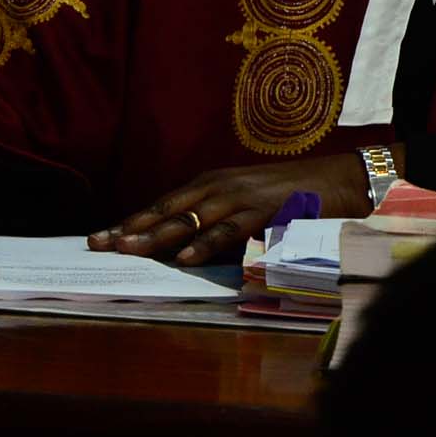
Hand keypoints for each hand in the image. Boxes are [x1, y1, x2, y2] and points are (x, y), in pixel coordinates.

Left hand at [85, 152, 375, 264]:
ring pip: (189, 220)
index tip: (101, 236)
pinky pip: (227, 231)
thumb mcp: (245, 201)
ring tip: (127, 250)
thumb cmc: (290, 194)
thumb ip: (216, 219)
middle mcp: (219, 186)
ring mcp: (239, 197)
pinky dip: (203, 245)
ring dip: (156, 236)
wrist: (337, 178)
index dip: (132, 221)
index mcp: (213, 184)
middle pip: (166, 210)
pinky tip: (182, 258)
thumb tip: (183, 246)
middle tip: (98, 243)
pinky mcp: (261, 211)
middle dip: (130, 227)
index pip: (164, 205)